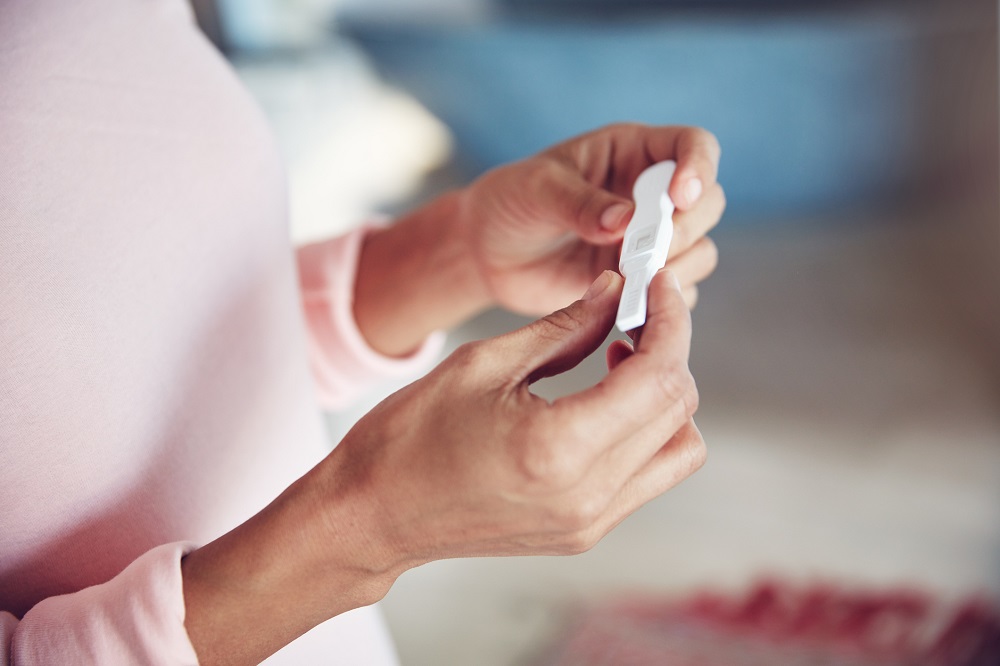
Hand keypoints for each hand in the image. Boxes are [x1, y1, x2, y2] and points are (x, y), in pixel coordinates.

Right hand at [331, 268, 703, 564]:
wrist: (374, 513)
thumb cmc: (410, 437)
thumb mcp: (484, 362)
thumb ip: (564, 327)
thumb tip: (616, 292)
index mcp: (559, 448)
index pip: (659, 377)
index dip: (672, 321)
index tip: (659, 285)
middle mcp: (587, 496)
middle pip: (679, 412)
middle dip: (671, 350)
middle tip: (638, 312)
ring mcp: (589, 523)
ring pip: (680, 450)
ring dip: (665, 396)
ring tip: (621, 359)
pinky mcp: (583, 532)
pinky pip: (648, 475)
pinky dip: (645, 430)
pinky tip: (604, 399)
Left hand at [460, 123, 724, 313]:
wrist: (487, 254)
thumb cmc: (510, 202)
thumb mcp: (536, 189)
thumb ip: (580, 203)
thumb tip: (627, 221)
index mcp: (632, 153)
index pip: (693, 146)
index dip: (699, 168)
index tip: (680, 197)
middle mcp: (651, 196)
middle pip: (708, 203)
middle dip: (686, 229)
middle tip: (645, 251)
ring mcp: (649, 241)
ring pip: (701, 251)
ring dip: (677, 268)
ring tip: (630, 278)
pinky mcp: (640, 281)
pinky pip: (674, 295)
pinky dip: (660, 303)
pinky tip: (627, 305)